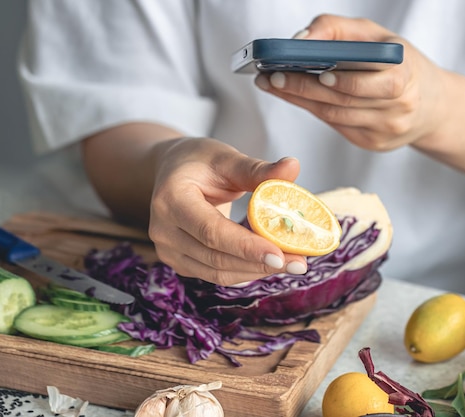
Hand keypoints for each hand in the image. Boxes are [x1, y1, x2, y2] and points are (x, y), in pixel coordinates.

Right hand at [148, 137, 307, 285]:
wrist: (173, 172)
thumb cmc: (200, 162)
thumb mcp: (227, 158)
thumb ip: (259, 169)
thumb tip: (293, 166)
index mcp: (172, 199)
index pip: (211, 231)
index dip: (246, 247)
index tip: (281, 255)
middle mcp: (163, 230)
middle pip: (216, 258)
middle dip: (260, 264)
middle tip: (299, 264)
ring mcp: (168, 250)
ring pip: (218, 272)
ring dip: (257, 271)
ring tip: (291, 263)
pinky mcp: (180, 262)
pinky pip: (216, 274)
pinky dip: (246, 270)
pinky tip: (270, 261)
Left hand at [254, 14, 447, 151]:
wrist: (431, 105)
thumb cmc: (400, 63)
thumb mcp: (378, 37)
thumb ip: (339, 31)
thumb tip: (300, 39)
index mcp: (405, 75)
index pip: (367, 80)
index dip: (337, 77)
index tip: (303, 65)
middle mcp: (398, 107)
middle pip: (342, 100)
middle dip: (302, 86)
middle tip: (271, 75)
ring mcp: (386, 130)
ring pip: (335, 115)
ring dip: (300, 100)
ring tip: (273, 84)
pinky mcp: (374, 144)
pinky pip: (337, 126)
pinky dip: (314, 109)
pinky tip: (295, 96)